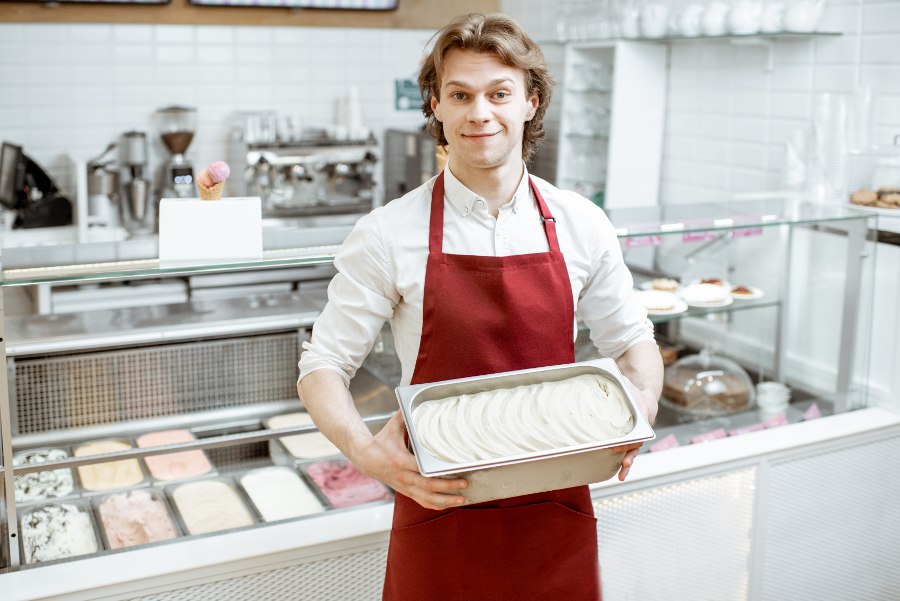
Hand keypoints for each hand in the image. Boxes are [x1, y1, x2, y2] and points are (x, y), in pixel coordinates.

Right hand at [350, 411, 467, 509]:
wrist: (365, 459)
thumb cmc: (381, 441)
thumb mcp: (393, 427)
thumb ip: (406, 415)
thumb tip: (415, 399)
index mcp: (400, 460)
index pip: (421, 468)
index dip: (437, 472)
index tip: (453, 470)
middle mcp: (403, 476)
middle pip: (428, 486)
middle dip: (448, 486)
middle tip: (465, 484)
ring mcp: (404, 486)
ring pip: (426, 498)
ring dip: (445, 500)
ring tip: (461, 498)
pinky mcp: (405, 491)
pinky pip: (421, 502)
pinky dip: (435, 505)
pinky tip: (447, 504)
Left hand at [611, 377, 656, 480]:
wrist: (644, 393)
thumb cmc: (632, 387)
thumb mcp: (625, 381)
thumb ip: (619, 381)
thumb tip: (605, 373)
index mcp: (644, 409)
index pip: (641, 421)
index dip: (633, 430)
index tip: (624, 436)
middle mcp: (644, 424)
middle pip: (639, 439)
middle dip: (628, 447)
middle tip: (617, 452)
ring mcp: (640, 433)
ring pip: (636, 449)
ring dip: (629, 461)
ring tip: (623, 473)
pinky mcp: (633, 438)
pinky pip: (631, 452)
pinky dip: (627, 464)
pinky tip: (620, 475)